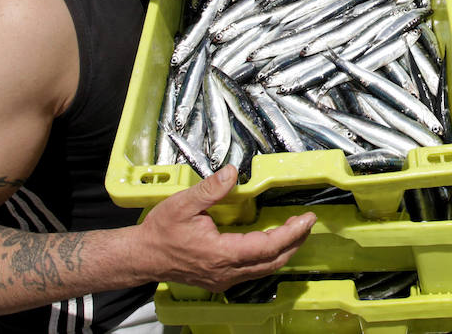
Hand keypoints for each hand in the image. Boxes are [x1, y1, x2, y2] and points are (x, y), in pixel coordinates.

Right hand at [137, 165, 315, 291]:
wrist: (144, 256)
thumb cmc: (160, 232)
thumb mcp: (183, 204)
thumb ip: (210, 189)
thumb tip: (231, 173)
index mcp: (220, 253)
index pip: (266, 246)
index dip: (290, 233)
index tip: (306, 220)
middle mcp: (226, 270)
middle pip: (273, 261)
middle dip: (295, 242)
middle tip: (307, 223)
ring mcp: (225, 278)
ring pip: (265, 269)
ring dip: (284, 251)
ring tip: (296, 231)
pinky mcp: (221, 278)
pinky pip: (254, 271)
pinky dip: (269, 257)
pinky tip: (273, 245)